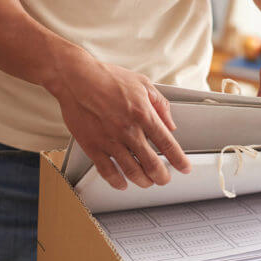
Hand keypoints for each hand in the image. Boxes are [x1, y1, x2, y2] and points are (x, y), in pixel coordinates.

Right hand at [45, 46, 191, 189]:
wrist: (75, 78)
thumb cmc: (106, 77)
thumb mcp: (142, 83)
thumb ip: (160, 105)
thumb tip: (170, 125)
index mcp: (143, 114)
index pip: (167, 144)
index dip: (179, 160)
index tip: (184, 168)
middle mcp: (128, 130)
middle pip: (151, 164)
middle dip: (162, 176)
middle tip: (164, 178)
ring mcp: (110, 140)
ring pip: (131, 171)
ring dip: (143, 181)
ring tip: (147, 182)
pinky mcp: (92, 146)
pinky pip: (107, 171)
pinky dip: (117, 182)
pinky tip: (122, 183)